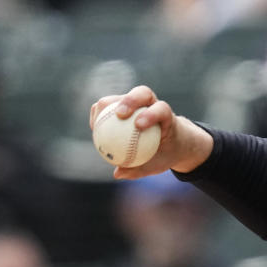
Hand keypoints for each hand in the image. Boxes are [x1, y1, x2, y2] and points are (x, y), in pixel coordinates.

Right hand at [88, 85, 213, 178]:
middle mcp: (153, 104)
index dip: (151, 113)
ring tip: (97, 125)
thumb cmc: (166, 154)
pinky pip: (109, 105)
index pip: (161, 109)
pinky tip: (94, 129)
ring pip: (122, 96)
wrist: (172, 142)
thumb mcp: (158, 166)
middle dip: (130, 100)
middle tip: (118, 115)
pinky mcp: (125, 104)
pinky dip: (101, 113)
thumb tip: (117, 173)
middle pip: (142, 93)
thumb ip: (139, 170)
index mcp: (167, 116)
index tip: (139, 125)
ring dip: (108, 106)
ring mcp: (139, 102)